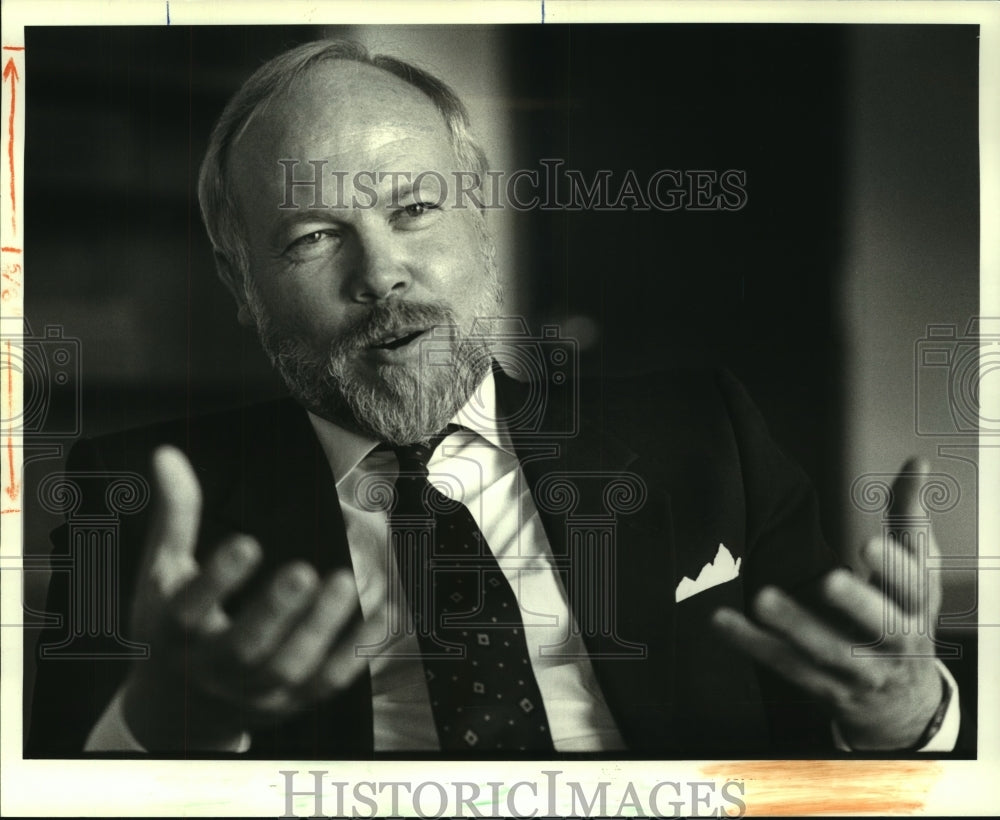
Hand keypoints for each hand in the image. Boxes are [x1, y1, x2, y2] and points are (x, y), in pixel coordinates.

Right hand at [121, 445, 382, 749]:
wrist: (181, 708)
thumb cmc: (174, 625)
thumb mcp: (164, 572)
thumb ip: (176, 517)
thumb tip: (168, 454)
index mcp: (174, 634)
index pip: (188, 612)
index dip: (217, 581)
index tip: (247, 543)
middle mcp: (213, 670)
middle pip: (244, 648)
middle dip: (275, 611)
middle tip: (304, 570)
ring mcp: (256, 694)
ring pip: (290, 668)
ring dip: (321, 627)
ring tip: (346, 581)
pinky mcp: (292, 705)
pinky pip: (328, 683)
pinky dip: (356, 652)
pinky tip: (380, 614)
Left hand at [711, 458, 945, 749]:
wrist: (904, 700)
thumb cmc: (906, 614)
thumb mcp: (919, 570)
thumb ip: (909, 516)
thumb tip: (916, 460)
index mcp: (918, 607)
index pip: (913, 587)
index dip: (895, 567)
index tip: (869, 544)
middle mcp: (895, 643)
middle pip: (881, 627)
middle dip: (857, 605)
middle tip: (829, 579)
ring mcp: (858, 671)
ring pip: (828, 651)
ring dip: (795, 625)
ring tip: (764, 597)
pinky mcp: (823, 686)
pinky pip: (784, 665)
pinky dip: (752, 643)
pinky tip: (721, 620)